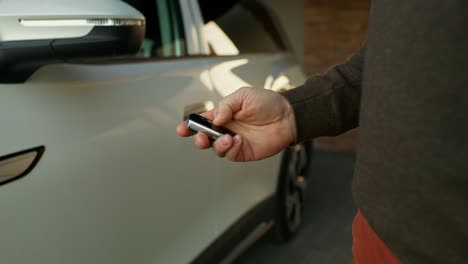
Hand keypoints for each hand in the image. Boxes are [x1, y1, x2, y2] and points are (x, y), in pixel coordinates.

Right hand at [177, 87, 296, 160]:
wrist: (288, 116)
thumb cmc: (267, 102)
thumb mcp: (244, 95)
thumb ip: (226, 105)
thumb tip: (215, 118)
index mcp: (223, 115)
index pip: (203, 121)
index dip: (190, 126)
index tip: (182, 129)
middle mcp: (226, 129)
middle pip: (205, 138)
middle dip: (198, 139)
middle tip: (201, 137)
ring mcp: (234, 142)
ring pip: (216, 149)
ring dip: (217, 144)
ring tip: (228, 137)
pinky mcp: (244, 152)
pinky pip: (230, 154)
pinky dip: (230, 149)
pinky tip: (238, 140)